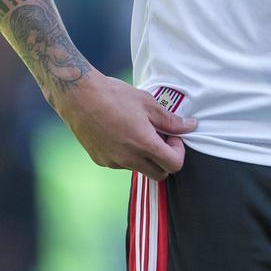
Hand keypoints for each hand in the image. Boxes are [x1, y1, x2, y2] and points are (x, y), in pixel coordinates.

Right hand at [54, 74, 197, 181]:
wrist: (79, 97)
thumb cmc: (114, 95)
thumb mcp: (147, 103)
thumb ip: (171, 120)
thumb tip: (191, 126)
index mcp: (144, 144)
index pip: (174, 165)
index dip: (179, 151)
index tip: (172, 136)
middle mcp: (129, 159)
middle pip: (160, 174)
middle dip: (166, 159)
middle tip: (160, 136)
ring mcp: (113, 162)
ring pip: (140, 169)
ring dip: (146, 156)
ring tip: (138, 130)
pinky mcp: (101, 161)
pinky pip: (122, 164)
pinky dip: (128, 154)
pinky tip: (121, 133)